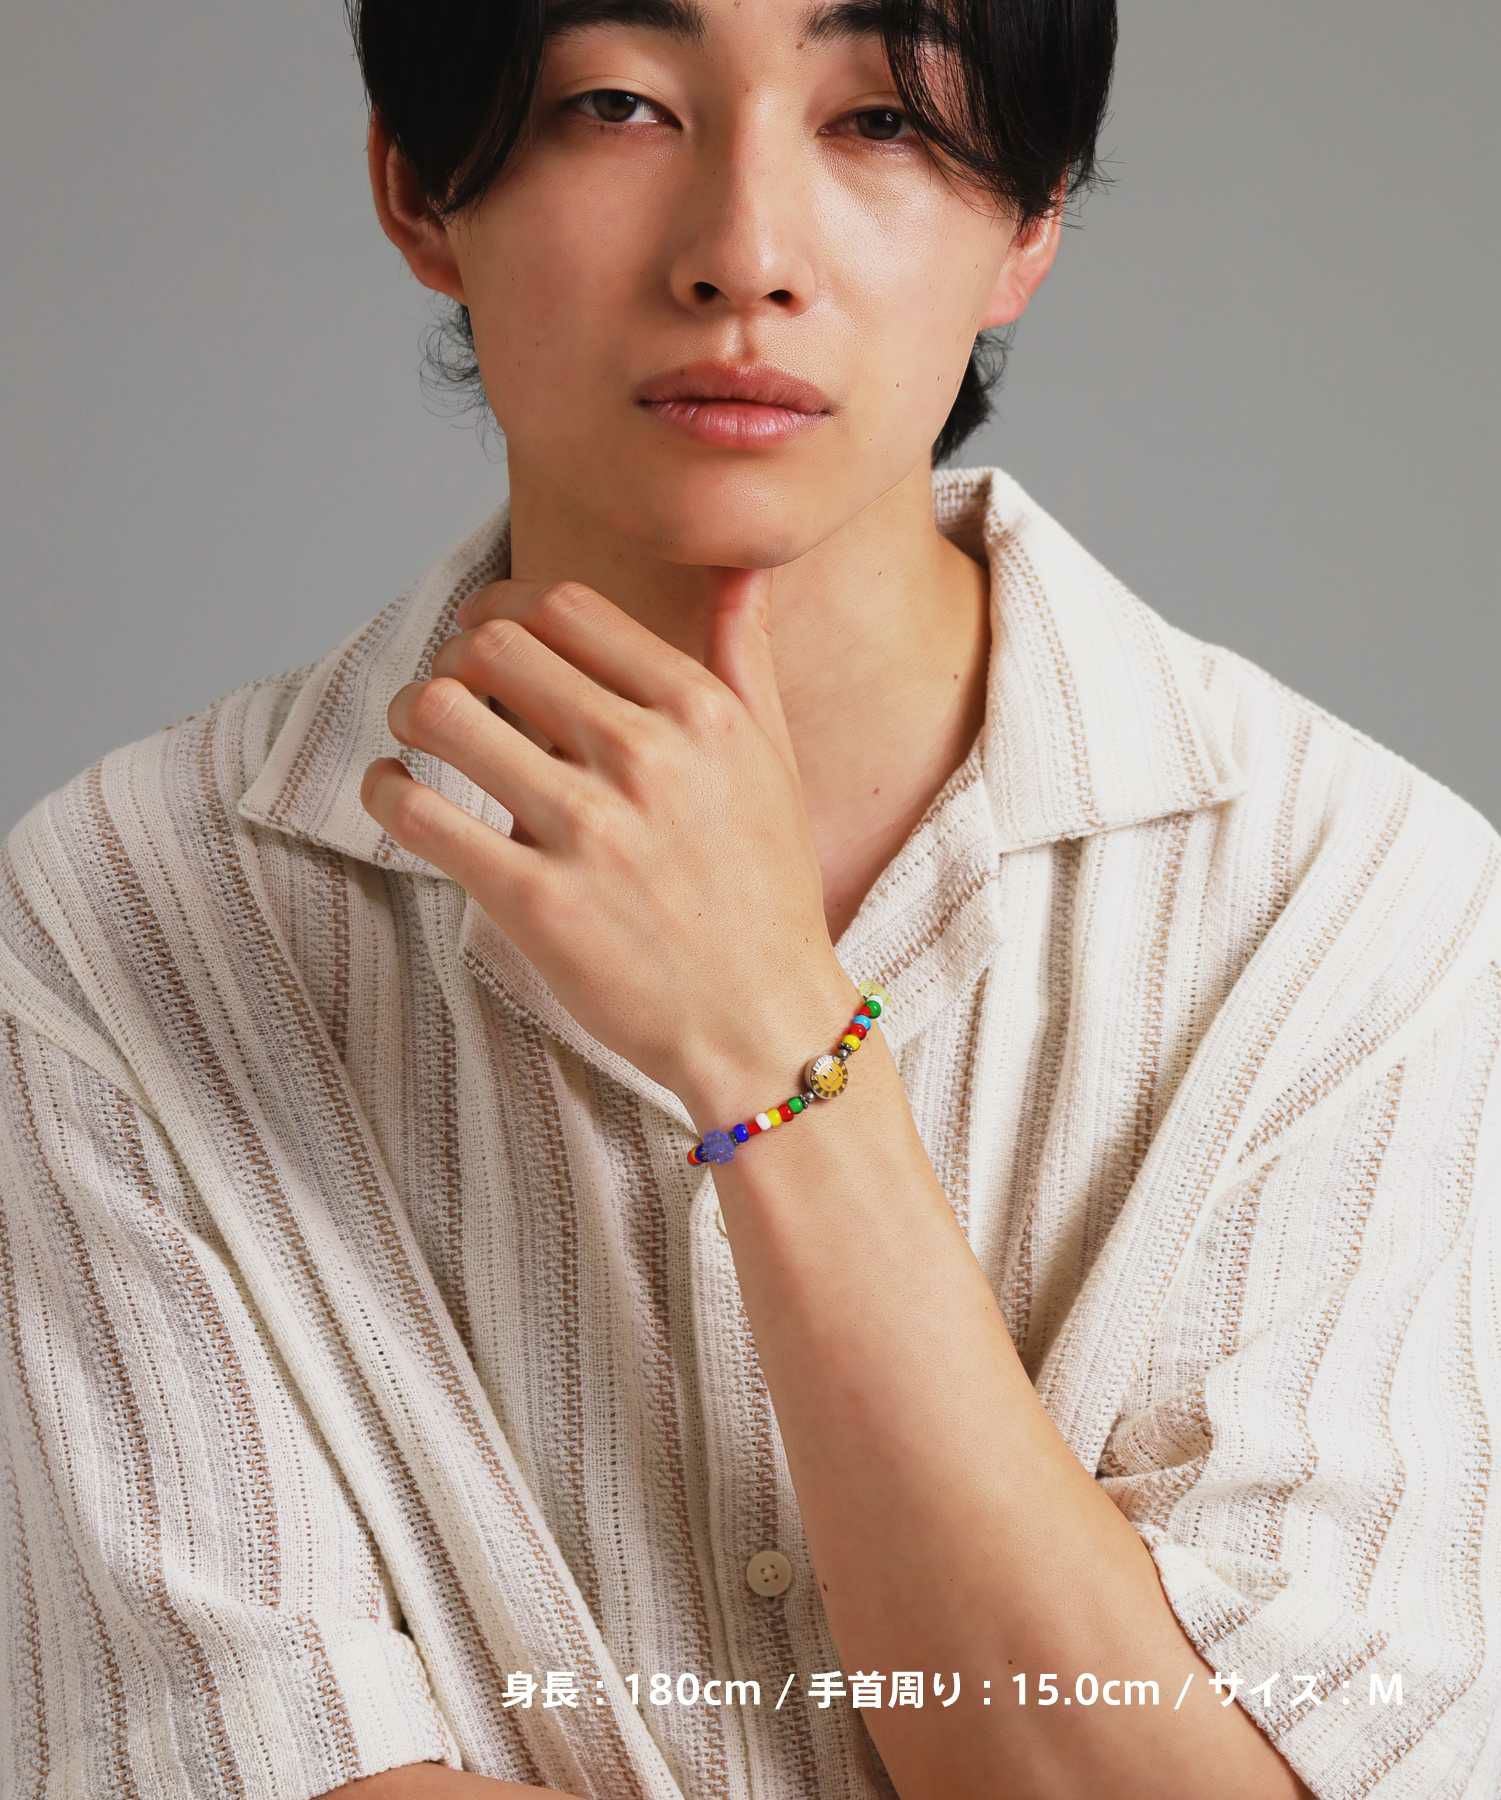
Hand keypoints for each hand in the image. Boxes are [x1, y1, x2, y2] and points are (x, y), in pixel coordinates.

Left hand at [358, 568, 850, 1100]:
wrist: (762, 1022)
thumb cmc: (766, 893)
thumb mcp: (775, 763)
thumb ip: (746, 659)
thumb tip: (739, 572)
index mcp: (700, 713)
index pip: (566, 607)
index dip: (504, 605)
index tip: (486, 632)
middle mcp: (646, 758)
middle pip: (495, 645)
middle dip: (454, 655)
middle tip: (449, 689)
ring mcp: (588, 831)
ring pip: (444, 712)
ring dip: (411, 710)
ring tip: (415, 735)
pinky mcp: (536, 903)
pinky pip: (421, 815)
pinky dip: (385, 792)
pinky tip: (396, 795)